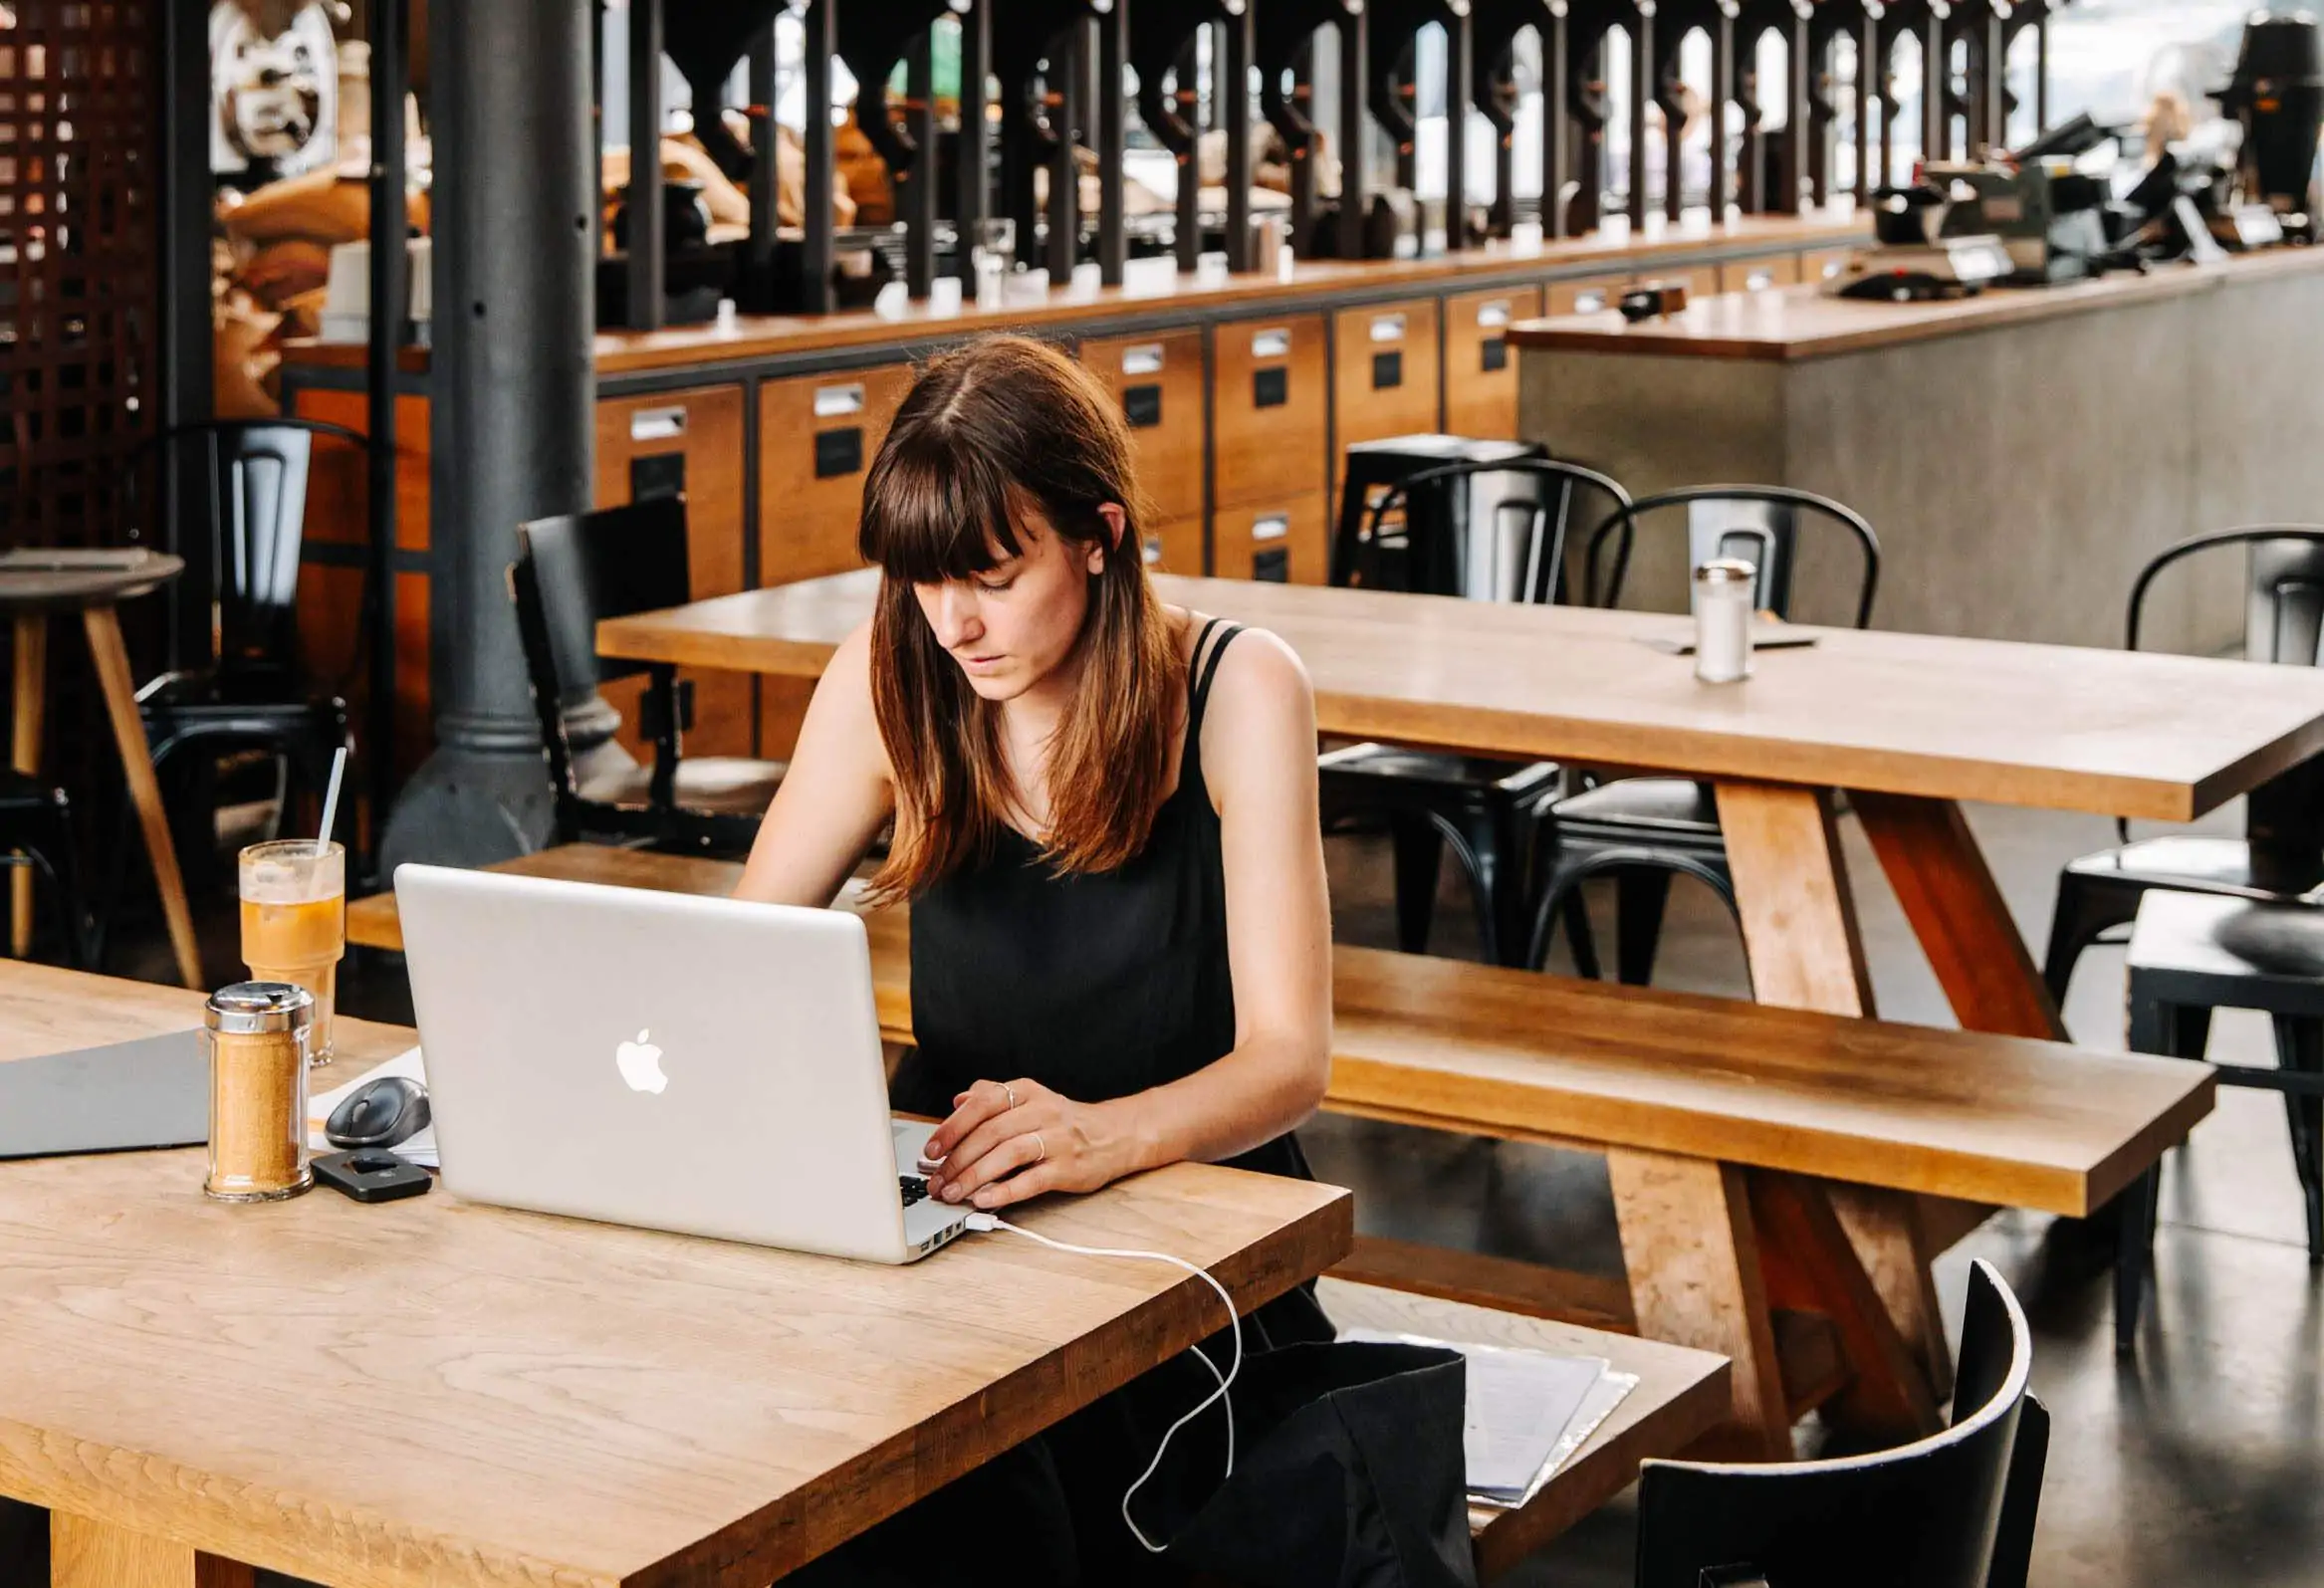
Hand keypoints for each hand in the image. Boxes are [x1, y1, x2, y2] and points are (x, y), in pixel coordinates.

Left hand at [921, 1077, 1143, 1212]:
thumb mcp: (1030, 1100)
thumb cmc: (1064, 1121)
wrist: (1115, 1135)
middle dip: (957, 1160)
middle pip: (990, 1133)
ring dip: (974, 1177)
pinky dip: (1005, 1191)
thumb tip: (958, 1100)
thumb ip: (993, 1097)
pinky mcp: (1068, 1167)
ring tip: (953, 1193)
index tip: (930, 1151)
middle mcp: (1042, 1111)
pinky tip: (984, 1200)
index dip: (951, 1128)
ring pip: (1008, 1154)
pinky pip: (1032, 1179)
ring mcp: (1057, 1139)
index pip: (981, 1104)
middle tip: (936, 1181)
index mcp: (1027, 1092)